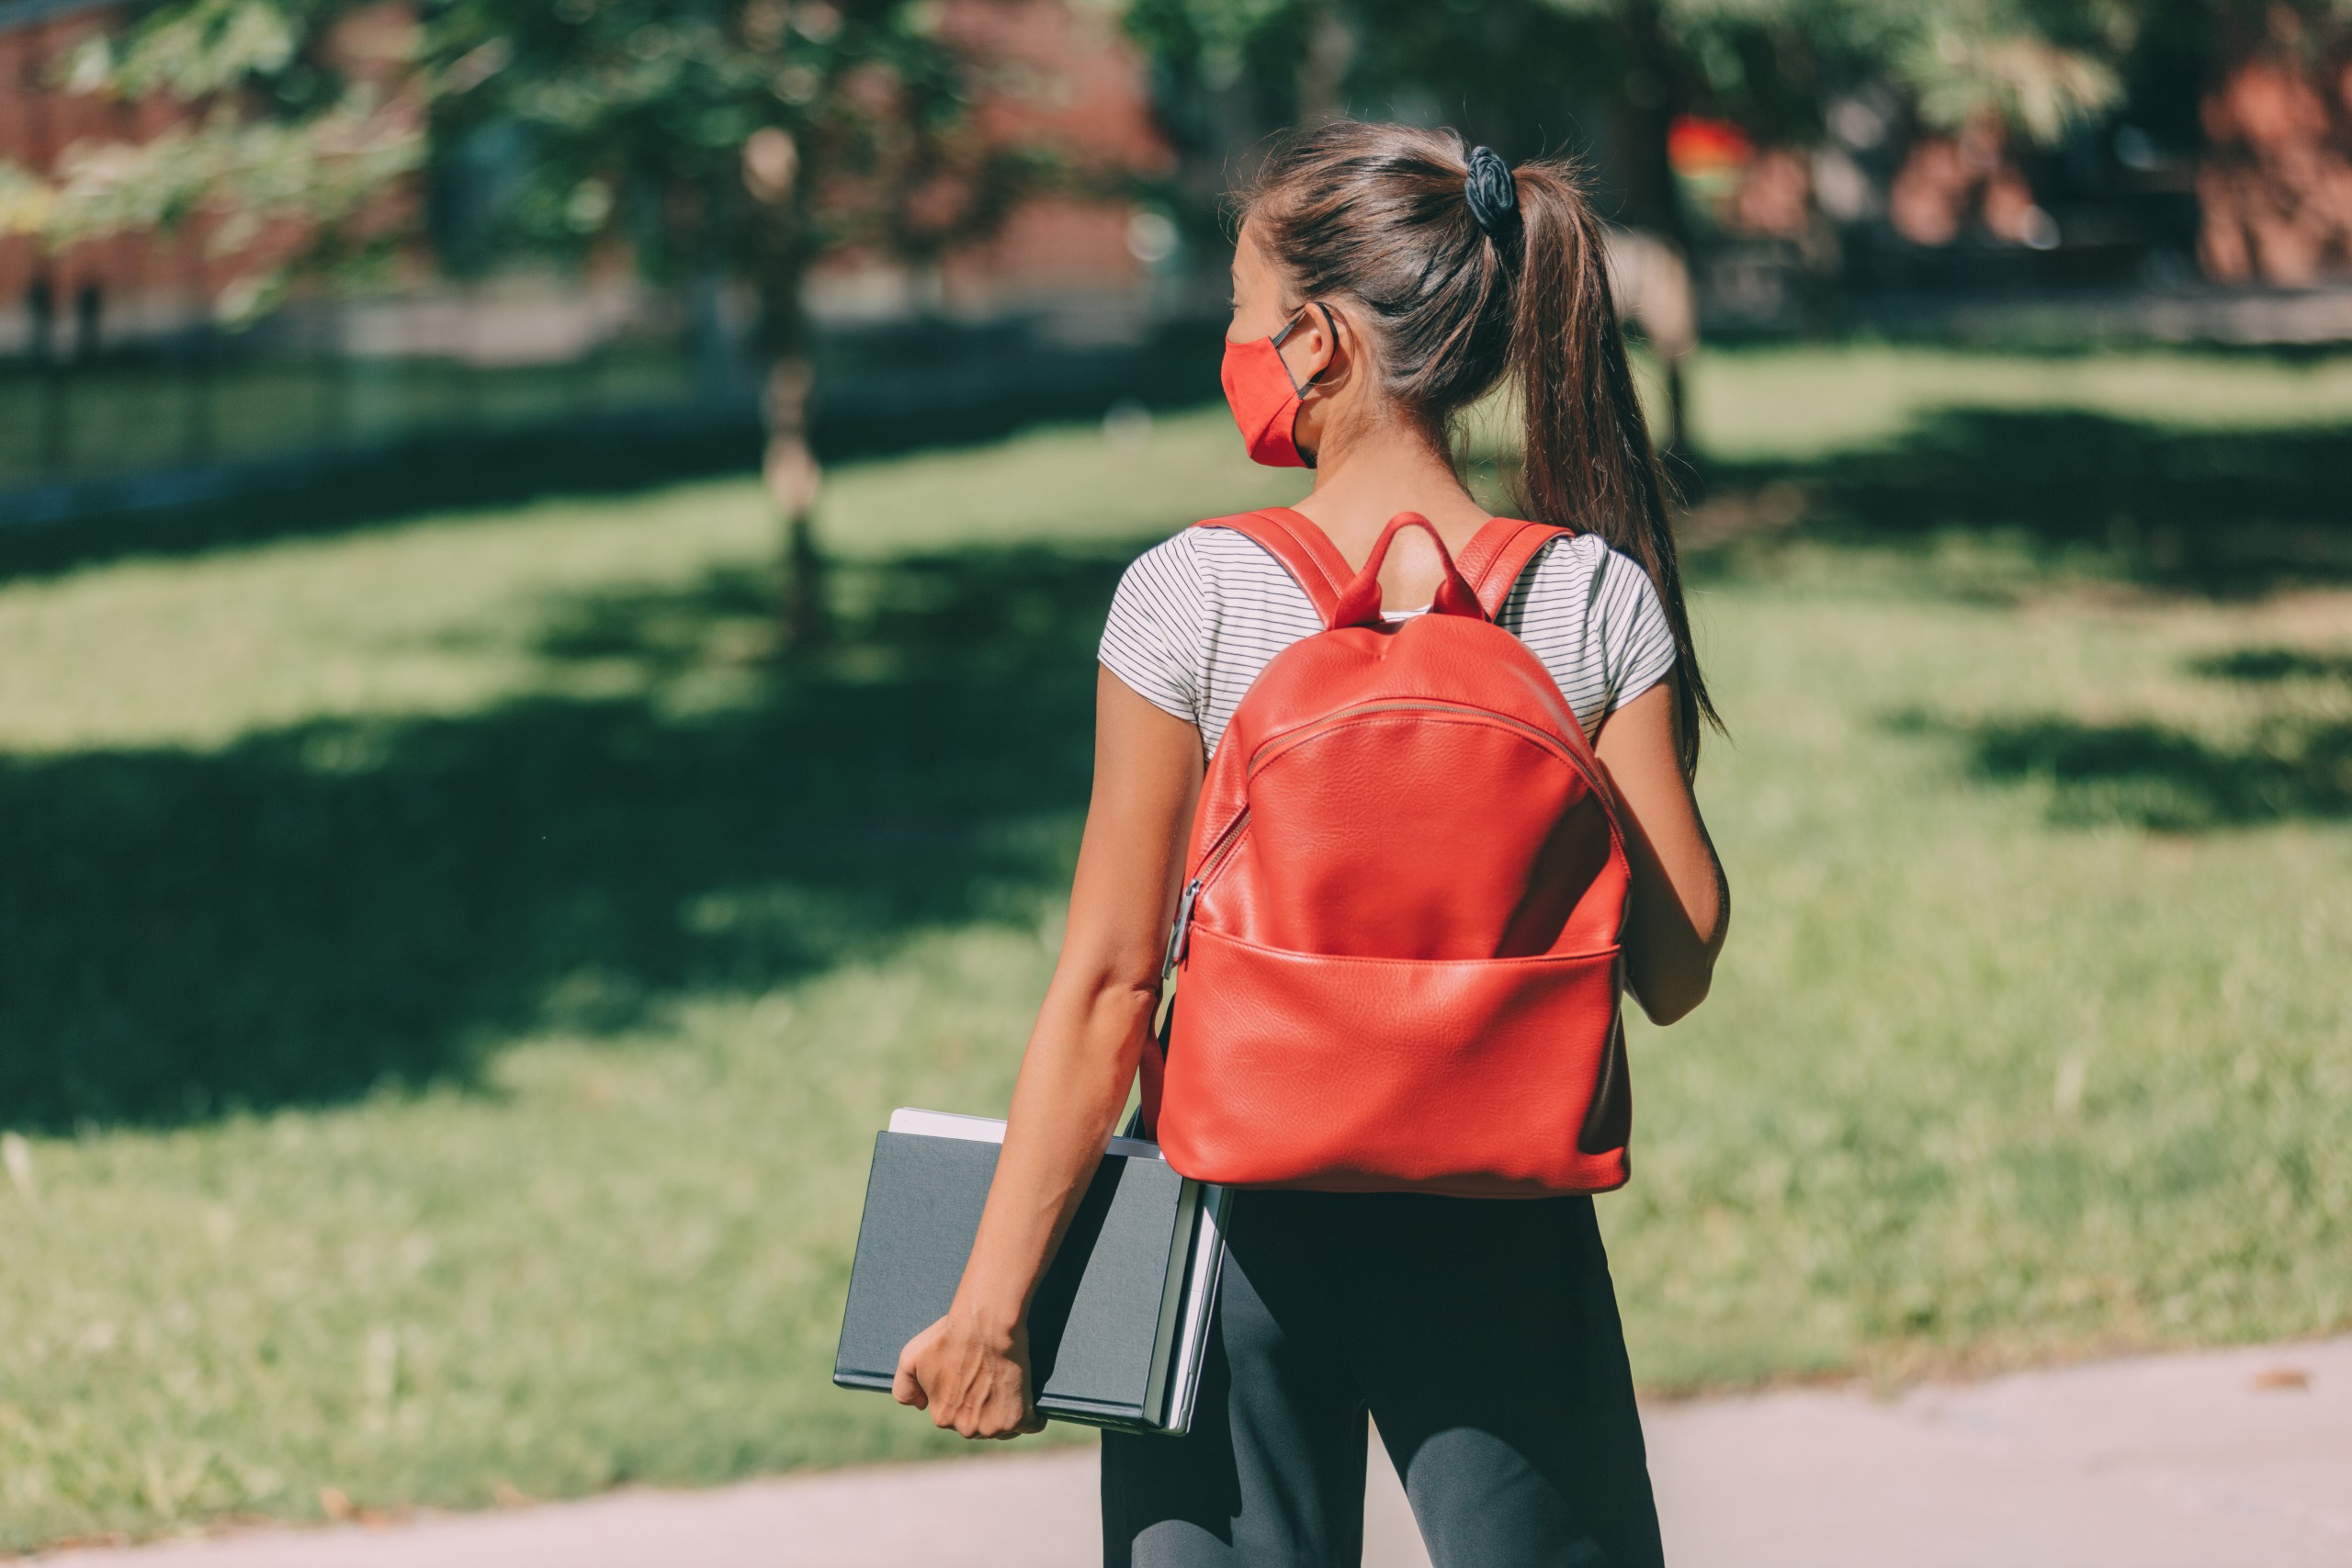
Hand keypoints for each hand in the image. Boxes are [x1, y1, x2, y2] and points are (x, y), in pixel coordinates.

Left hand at [892, 1307, 1044, 1439]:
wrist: (986, 1324)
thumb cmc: (950, 1336)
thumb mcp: (911, 1358)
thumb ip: (904, 1388)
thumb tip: (919, 1407)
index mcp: (942, 1417)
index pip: (954, 1416)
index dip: (964, 1398)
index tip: (974, 1382)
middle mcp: (966, 1429)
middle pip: (979, 1425)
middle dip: (985, 1410)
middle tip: (992, 1383)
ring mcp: (993, 1427)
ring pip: (1003, 1429)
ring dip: (1007, 1415)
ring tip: (1010, 1390)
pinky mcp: (1019, 1419)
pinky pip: (1031, 1425)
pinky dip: (1034, 1417)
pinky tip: (1031, 1402)